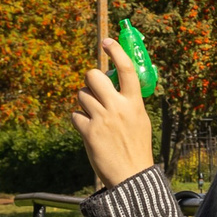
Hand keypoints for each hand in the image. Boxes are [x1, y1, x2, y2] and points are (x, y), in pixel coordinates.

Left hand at [73, 36, 156, 188]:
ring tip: (95, 116)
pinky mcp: (88, 132)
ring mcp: (102, 119)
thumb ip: (128, 101)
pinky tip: (90, 131)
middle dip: (90, 79)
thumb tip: (114, 83)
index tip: (107, 41)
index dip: (116, 50)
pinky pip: (75, 115)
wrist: (131, 176)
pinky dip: (80, 121)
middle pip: (93, 76)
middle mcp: (118, 107)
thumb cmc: (136, 147)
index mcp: (134, 102)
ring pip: (82, 95)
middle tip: (94, 89)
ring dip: (85, 103)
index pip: (126, 68)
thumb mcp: (140, 119)